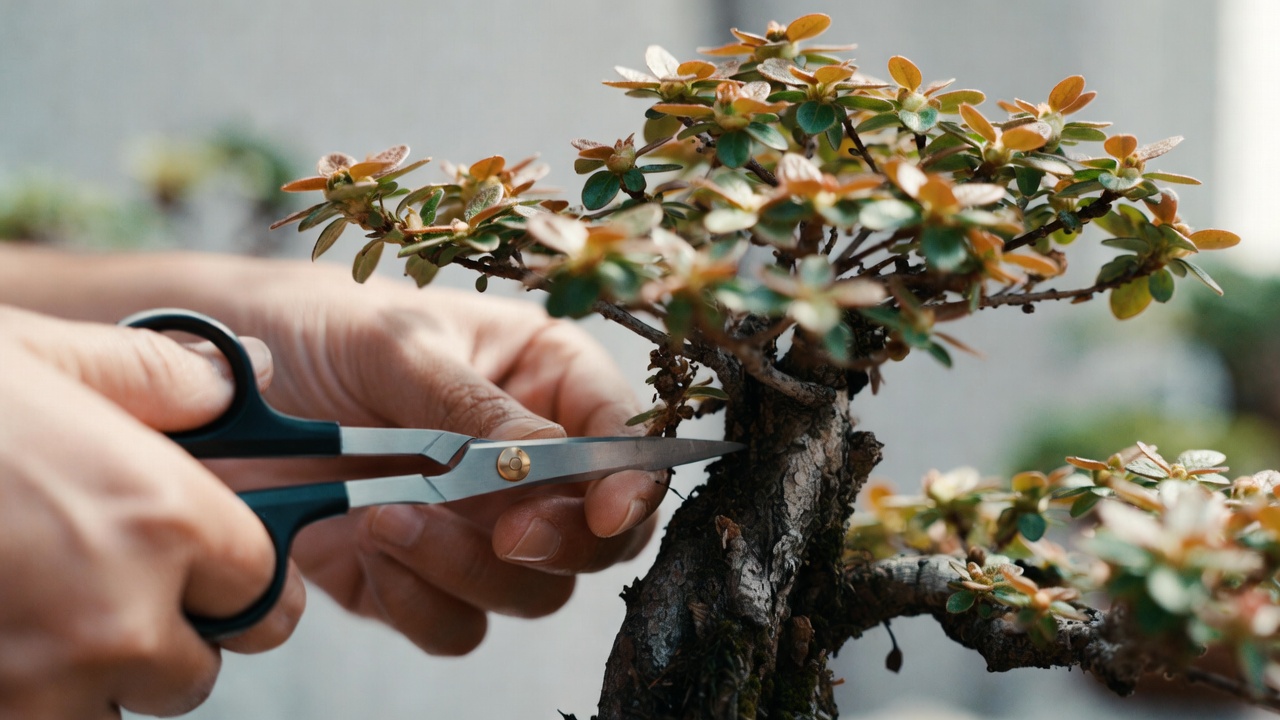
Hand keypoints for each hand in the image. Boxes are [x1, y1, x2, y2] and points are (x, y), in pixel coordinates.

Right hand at [0, 306, 288, 717]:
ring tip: (30, 615)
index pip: (262, 591)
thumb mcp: (44, 355)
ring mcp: (37, 683)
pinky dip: (20, 700)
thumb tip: (237, 378)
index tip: (211, 573)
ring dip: (83, 685)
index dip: (236, 580)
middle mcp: (118, 614)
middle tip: (101, 591)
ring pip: (107, 718)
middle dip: (160, 641)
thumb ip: (158, 376)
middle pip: (192, 673)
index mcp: (164, 517)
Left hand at [184, 257, 663, 654]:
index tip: (605, 509)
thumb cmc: (314, 327)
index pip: (621, 438)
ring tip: (387, 514)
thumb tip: (550, 460)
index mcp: (545, 377)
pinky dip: (420, 602)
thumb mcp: (397, 342)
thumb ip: (476, 407)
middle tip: (505, 533)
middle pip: (594, 535)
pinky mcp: (417, 576)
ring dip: (468, 569)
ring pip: (530, 590)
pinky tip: (366, 548)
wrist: (206, 387)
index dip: (631, 480)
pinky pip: (455, 624)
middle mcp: (526, 458)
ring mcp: (475, 524)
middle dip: (554, 541)